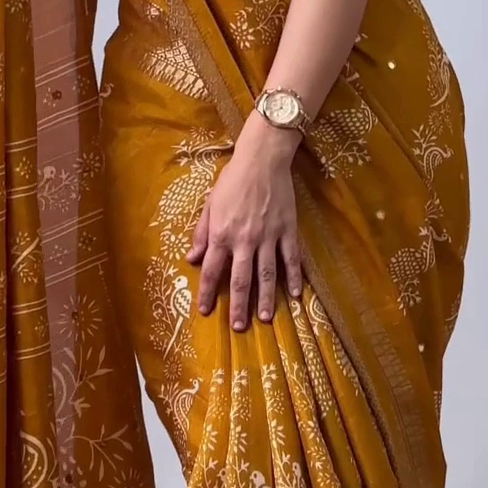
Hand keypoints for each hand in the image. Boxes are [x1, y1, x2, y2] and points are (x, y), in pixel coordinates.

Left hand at [188, 119, 303, 328]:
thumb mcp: (210, 204)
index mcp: (222, 234)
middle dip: (238, 306)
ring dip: (266, 299)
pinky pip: (291, 259)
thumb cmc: (233, 179)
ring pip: (267, 274)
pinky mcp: (288, 230)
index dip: (207, 293)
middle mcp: (244, 240)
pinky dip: (294, 277)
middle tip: (238, 327)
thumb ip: (202, 234)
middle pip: (240, 280)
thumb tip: (192, 258)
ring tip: (265, 319)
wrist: (262, 159)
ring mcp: (268, 236)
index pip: (212, 270)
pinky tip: (295, 294)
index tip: (205, 312)